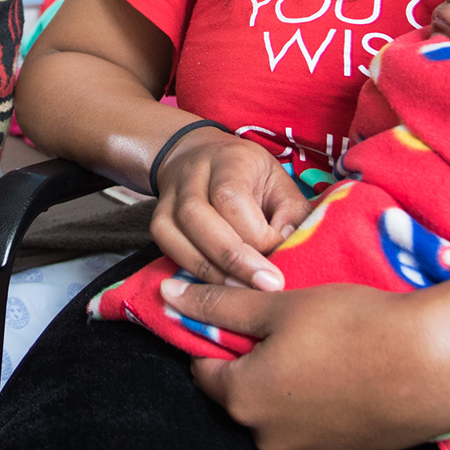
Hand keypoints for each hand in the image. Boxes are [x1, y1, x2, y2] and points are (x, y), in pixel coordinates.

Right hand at [150, 130, 314, 289]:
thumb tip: (291, 247)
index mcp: (229, 159)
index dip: (257, 233)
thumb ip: (292, 213)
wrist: (197, 156)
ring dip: (212, 271)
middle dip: (234, 259)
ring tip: (244, 293)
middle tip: (267, 286)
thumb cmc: (249, 175)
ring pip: (176, 236)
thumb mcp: (279, 182)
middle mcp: (192, 174)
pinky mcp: (157, 220)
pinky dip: (192, 271)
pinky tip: (218, 287)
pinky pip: (168, 249)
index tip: (281, 253)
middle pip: (198, 217)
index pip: (231, 198)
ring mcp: (168, 197)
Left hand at [164, 275, 449, 449]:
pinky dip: (326, 402)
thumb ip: (221, 303)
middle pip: (245, 393)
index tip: (243, 314)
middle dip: (258, 362)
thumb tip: (169, 294)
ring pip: (284, 412)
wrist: (435, 363)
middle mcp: (269, 437)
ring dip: (294, 383)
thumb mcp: (279, 305)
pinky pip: (321, 426)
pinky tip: (351, 370)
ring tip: (327, 345)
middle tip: (292, 325)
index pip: (205, 370)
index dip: (219, 338)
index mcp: (243, 399)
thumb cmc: (352, 326)